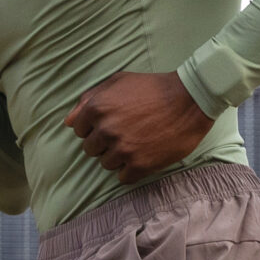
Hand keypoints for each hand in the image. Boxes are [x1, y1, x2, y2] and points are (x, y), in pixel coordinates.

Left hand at [65, 70, 215, 183]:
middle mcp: (106, 130)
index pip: (79, 130)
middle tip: (126, 133)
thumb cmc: (153, 87)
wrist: (190, 100)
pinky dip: (131, 170)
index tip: (110, 124)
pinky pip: (123, 177)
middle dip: (104, 143)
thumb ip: (89, 99)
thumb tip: (69, 121)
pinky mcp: (140, 165)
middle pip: (91, 149)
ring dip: (118, 156)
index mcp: (97, 108)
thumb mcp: (118, 82)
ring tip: (136, 143)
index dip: (93, 127)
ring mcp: (123, 149)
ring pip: (106, 164)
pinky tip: (143, 155)